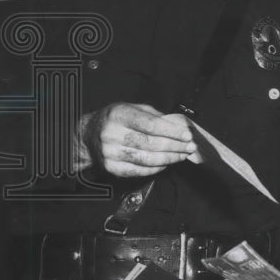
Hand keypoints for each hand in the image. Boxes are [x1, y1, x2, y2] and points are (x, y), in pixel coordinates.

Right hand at [76, 104, 196, 177]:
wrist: (88, 135)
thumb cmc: (115, 119)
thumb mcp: (132, 108)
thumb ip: (154, 115)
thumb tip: (178, 126)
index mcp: (119, 114)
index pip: (151, 125)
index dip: (172, 131)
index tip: (187, 135)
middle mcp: (112, 134)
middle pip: (151, 144)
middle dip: (175, 147)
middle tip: (190, 147)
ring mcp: (110, 153)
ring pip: (147, 159)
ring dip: (170, 158)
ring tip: (183, 155)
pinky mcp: (111, 168)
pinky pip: (139, 171)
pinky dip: (156, 168)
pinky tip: (167, 163)